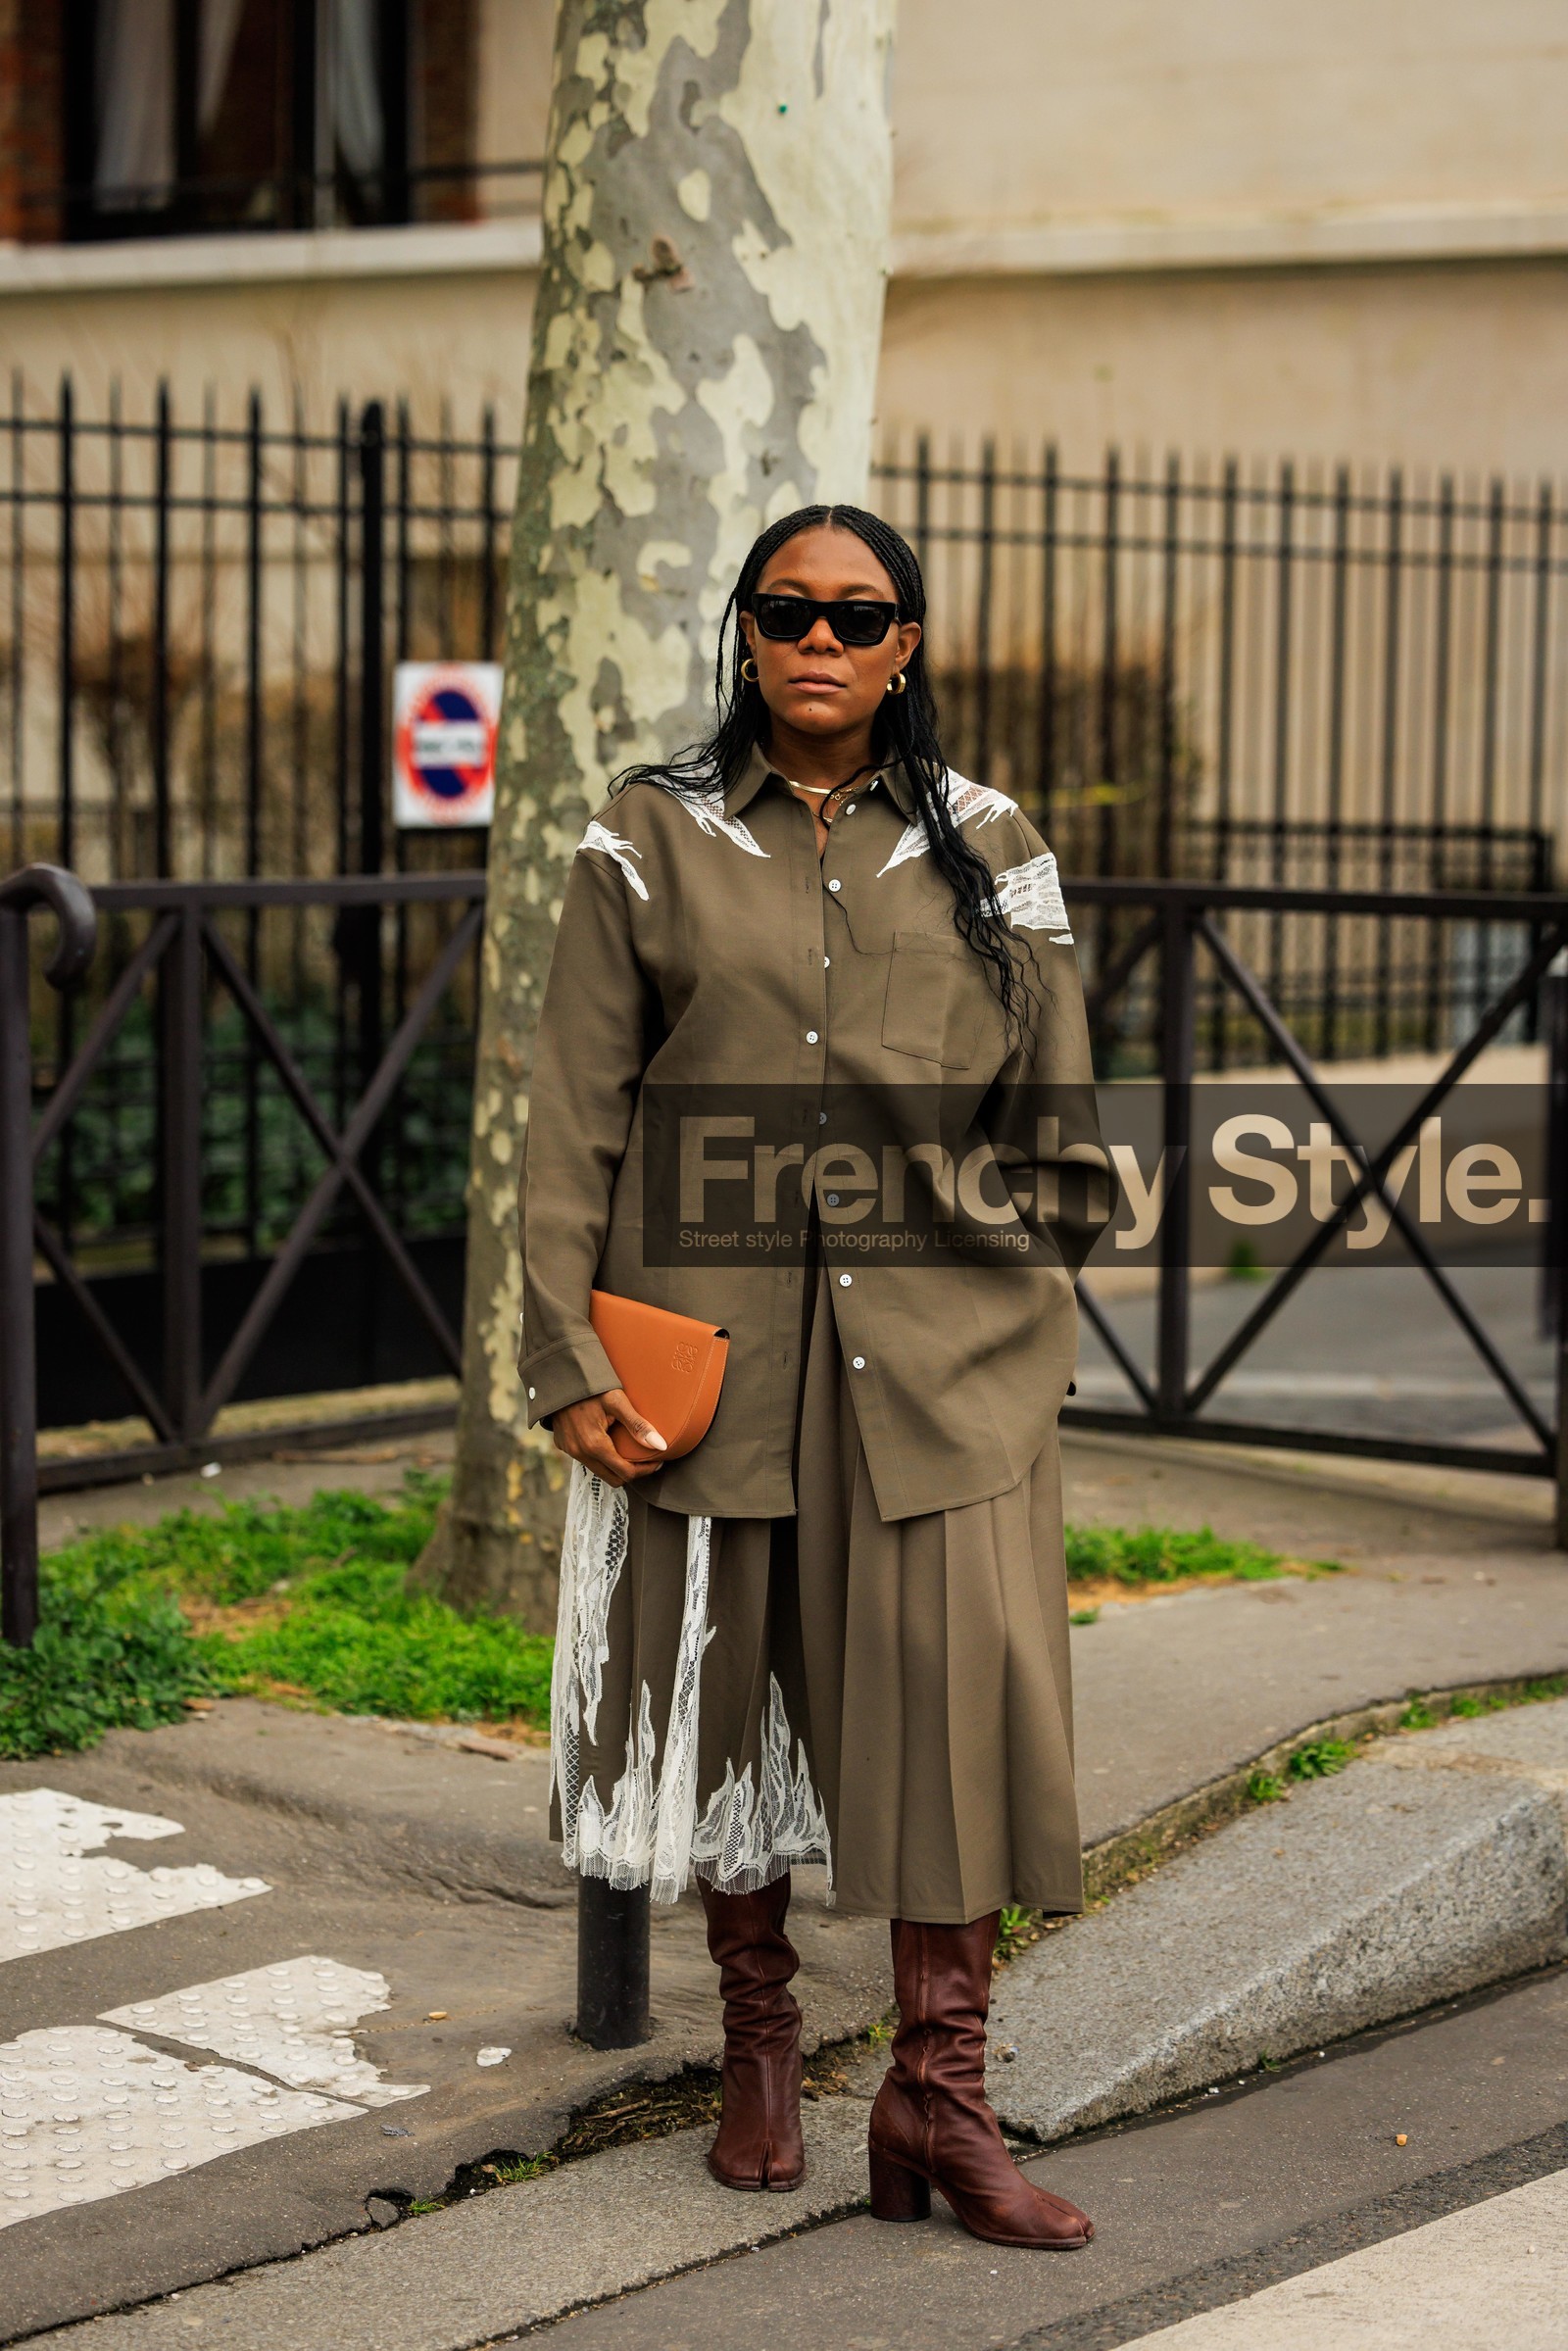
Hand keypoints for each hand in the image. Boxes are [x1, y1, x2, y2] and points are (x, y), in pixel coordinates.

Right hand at [550, 1389, 667, 1485]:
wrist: (560, 1376)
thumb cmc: (590, 1386)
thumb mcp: (617, 1401)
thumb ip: (638, 1425)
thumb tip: (660, 1445)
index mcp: (594, 1445)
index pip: (626, 1473)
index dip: (645, 1470)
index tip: (658, 1461)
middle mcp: (580, 1453)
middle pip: (612, 1479)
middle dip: (632, 1473)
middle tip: (646, 1459)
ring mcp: (569, 1450)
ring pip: (599, 1470)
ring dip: (615, 1465)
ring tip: (629, 1450)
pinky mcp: (563, 1445)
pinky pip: (586, 1460)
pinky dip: (600, 1457)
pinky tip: (609, 1441)